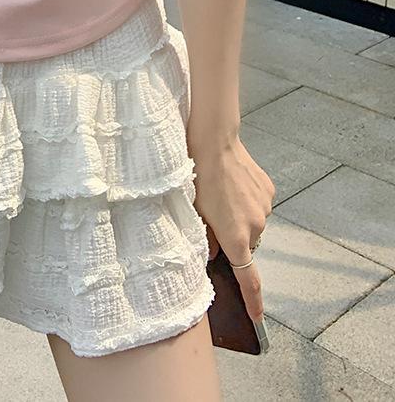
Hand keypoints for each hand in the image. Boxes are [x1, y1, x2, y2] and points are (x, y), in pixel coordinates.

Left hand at [190, 135, 274, 322]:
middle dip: (233, 238)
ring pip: (252, 222)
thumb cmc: (197, 177)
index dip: (253, 300)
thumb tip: (212, 253)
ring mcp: (265, 207)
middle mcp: (255, 227)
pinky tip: (232, 183)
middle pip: (245, 244)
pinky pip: (258, 203)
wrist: (214, 142)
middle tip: (214, 218)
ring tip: (221, 194)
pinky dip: (247, 200)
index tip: (257, 318)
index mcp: (235, 238)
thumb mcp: (193, 213)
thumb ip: (204, 239)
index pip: (248, 279)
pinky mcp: (268, 190)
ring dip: (240, 217)